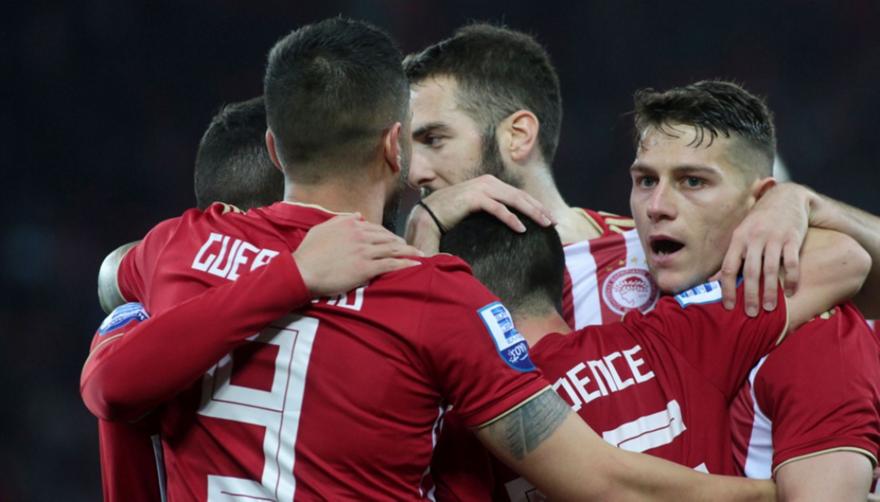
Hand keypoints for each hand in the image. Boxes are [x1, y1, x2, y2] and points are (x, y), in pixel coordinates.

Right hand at [294, 214, 421, 296]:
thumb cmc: (308, 253)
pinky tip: (416, 265)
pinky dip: (406, 263)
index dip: (388, 235)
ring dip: (409, 252)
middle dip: (402, 242)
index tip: (395, 240)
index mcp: (350, 224)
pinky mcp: (366, 268)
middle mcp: (360, 235)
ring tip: (420, 255)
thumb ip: (341, 220)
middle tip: (411, 248)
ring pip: (393, 249)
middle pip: (388, 237)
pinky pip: (391, 264)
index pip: (376, 228)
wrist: (303, 271)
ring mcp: (364, 251)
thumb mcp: (322, 228)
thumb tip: (358, 215)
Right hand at [405, 175, 553, 252]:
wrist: (428, 213)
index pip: (518, 194)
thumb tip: (508, 218)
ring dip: (532, 213)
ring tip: (545, 224)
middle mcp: (488, 182)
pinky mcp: (475, 198)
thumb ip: (491, 208)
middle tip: (554, 222)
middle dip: (539, 208)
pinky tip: (522, 229)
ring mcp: (482, 188)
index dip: (535, 204)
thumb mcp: (476, 208)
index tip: (548, 217)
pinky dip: (511, 219)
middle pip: (520, 196)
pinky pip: (498, 209)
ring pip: (514, 200)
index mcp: (490, 183)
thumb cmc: (451, 213)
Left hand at [716, 183, 810, 315]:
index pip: (727, 268)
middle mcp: (754, 238)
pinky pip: (791, 263)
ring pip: (770, 270)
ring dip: (770, 292)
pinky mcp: (793, 238)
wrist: (787, 197)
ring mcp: (774, 238)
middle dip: (749, 295)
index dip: (726, 289)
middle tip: (751, 314)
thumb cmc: (760, 220)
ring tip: (770, 308)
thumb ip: (730, 256)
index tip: (729, 307)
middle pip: (749, 272)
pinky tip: (791, 292)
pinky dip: (791, 280)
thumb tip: (711, 280)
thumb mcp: (741, 233)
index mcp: (738, 239)